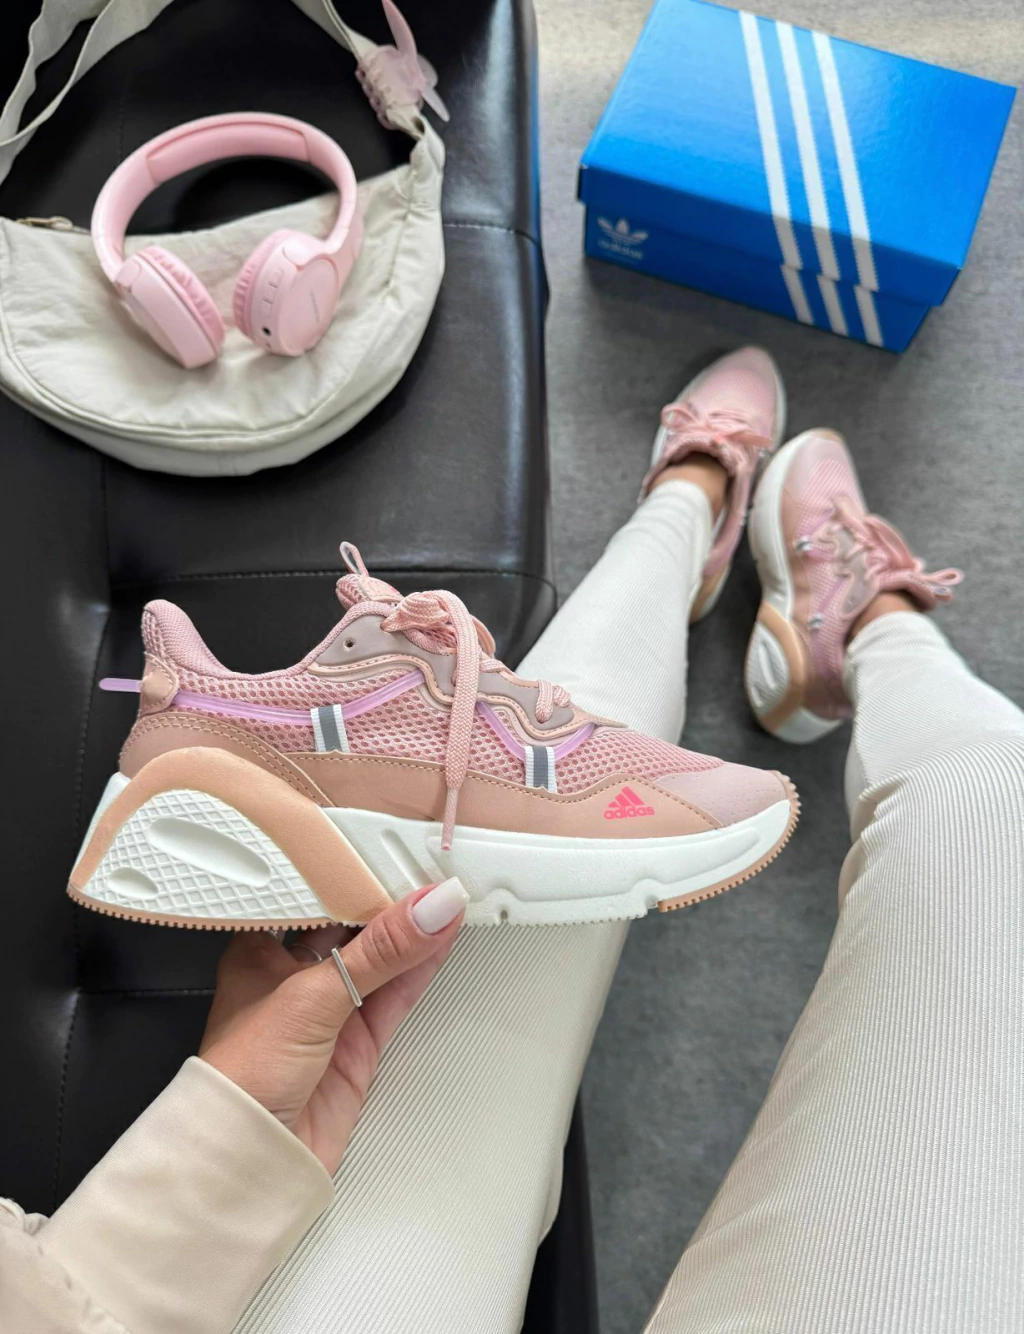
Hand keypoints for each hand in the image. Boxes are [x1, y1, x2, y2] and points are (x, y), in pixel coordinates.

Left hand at [199, 878, 467, 1173]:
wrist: (248, 1162)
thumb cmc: (239, 1081)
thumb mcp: (313, 998)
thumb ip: (379, 953)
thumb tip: (427, 910)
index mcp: (262, 951)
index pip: (317, 899)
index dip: (355, 876)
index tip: (394, 854)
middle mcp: (295, 978)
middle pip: (353, 928)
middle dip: (390, 902)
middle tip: (430, 872)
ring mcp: (330, 1011)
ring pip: (381, 961)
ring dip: (413, 933)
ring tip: (448, 899)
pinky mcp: (358, 1044)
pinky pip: (396, 995)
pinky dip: (420, 969)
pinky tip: (440, 941)